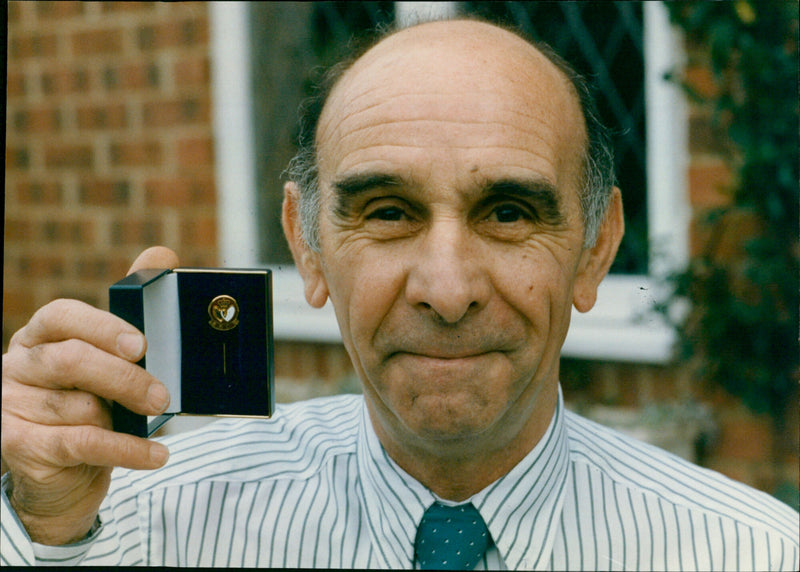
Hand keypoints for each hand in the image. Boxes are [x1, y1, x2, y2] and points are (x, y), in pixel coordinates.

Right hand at [1, 247, 178, 544]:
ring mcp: (12, 405)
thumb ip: (132, 310)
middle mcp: (19, 365)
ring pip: (78, 406)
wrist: (64, 474)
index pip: (62, 316)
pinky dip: (127, 450)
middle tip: (162, 396)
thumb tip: (162, 254)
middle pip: (71, 360)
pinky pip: (81, 443)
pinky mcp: (19, 445)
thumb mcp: (112, 360)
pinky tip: (155, 455)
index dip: (103, 327)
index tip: (141, 345)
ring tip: (142, 426)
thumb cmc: (93, 405)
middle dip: (125, 379)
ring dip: (121, 420)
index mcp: (41, 335)